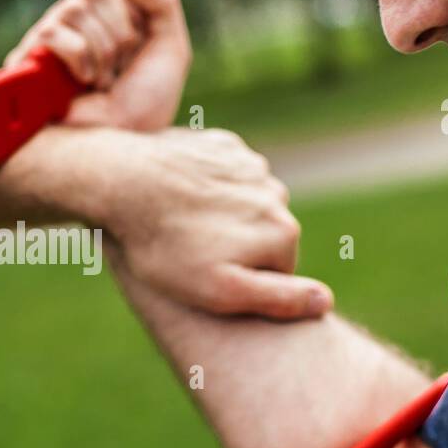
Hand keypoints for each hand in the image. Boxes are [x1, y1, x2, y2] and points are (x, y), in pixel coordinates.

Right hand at [4, 0, 190, 131]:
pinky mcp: (29, 57)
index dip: (132, 19)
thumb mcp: (171, 48)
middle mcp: (75, 18)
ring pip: (77, 7)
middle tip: (118, 73)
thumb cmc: (145, 105)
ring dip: (102, 54)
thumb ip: (163, 2)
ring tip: (100, 84)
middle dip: (119, 36)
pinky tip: (80, 86)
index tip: (135, 56)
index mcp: (106, 12)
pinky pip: (55, 32)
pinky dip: (78, 59)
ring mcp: (51, 36)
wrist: (122, 147)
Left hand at [94, 127, 332, 318]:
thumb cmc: (165, 247)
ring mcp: (250, 166)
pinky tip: (180, 196)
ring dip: (222, 216)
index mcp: (282, 232)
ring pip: (246, 204)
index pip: (279, 271)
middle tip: (189, 253)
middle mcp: (276, 194)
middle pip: (265, 236)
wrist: (121, 183)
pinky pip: (226, 175)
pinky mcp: (223, 146)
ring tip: (182, 225)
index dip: (243, 282)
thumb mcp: (219, 291)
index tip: (207, 279)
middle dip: (235, 247)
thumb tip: (326, 300)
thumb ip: (278, 299)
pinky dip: (208, 187)